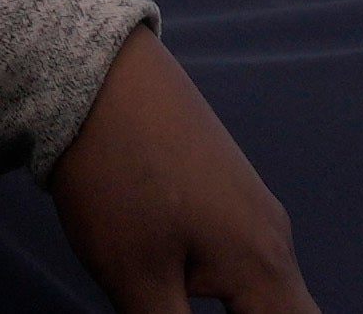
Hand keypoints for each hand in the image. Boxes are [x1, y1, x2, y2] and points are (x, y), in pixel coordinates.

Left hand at [44, 35, 322, 313]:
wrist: (92, 73)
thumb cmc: (118, 176)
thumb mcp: (138, 281)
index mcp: (263, 264)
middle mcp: (270, 234)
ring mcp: (247, 205)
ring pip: (266, 290)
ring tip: (182, 305)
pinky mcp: (219, 189)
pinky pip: (243, 260)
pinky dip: (234, 296)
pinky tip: (192, 299)